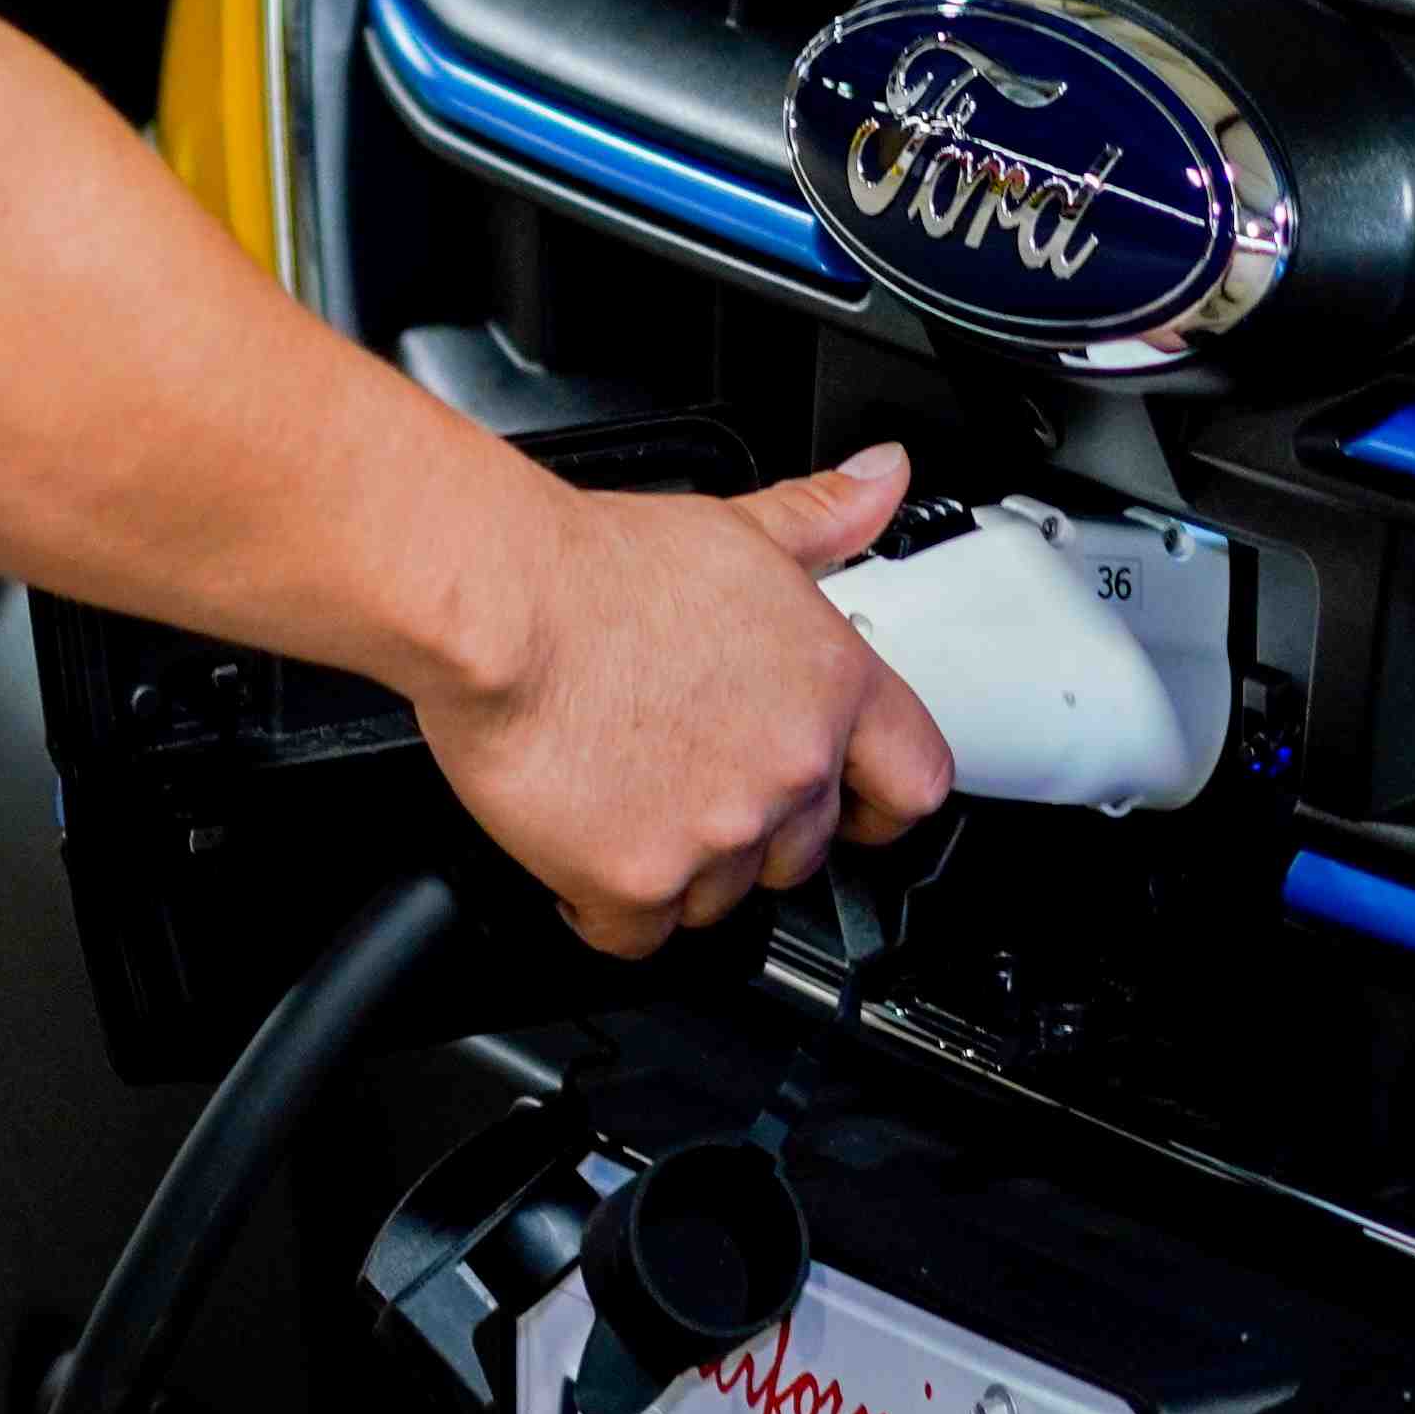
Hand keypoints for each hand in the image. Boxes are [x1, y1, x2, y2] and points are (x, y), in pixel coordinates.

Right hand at [410, 446, 956, 957]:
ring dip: (679, 867)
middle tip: (688, 781)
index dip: (881, 801)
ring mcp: (718, 833)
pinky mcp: (638, 881)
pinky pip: (638, 934)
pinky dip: (606, 905)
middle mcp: (788, 766)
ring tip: (623, 799)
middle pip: (801, 852)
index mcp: (829, 685)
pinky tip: (579, 847)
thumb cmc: (594, 567)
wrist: (498, 605)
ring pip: (719, 899)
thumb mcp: (734, 527)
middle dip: (749, 830)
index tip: (855, 806)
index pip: (915, 780)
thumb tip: (882, 480)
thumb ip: (822, 518)